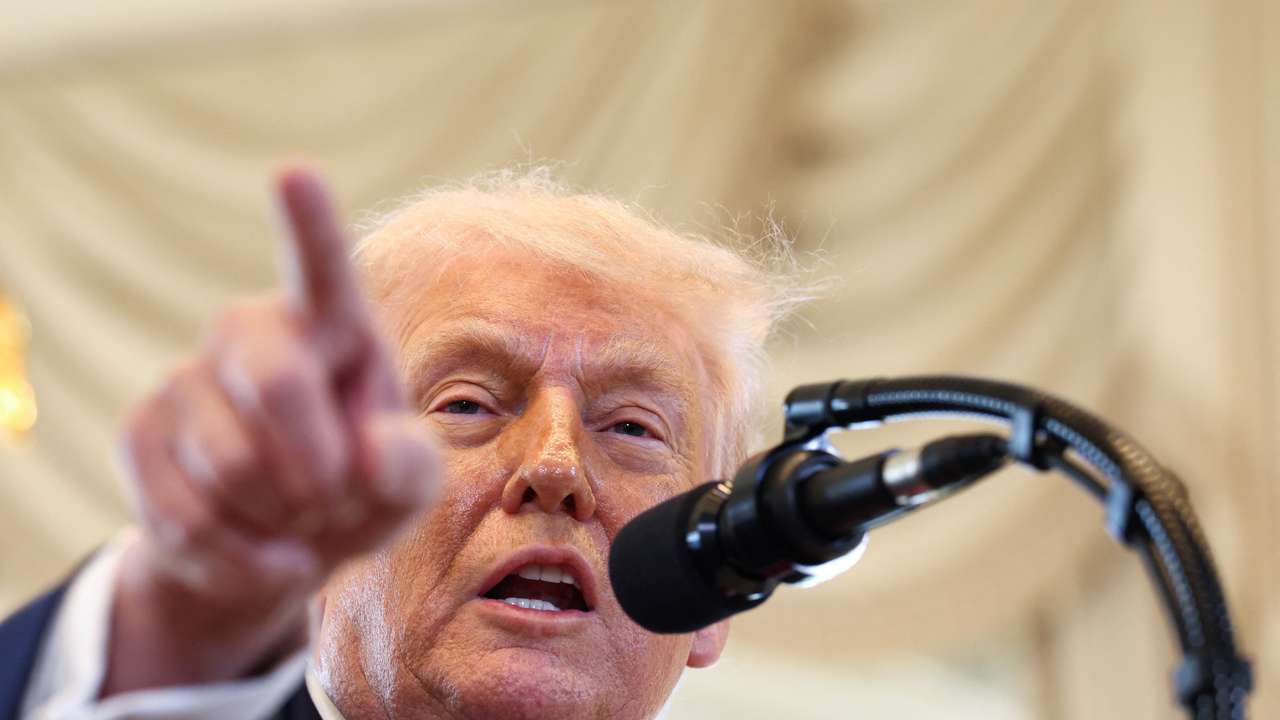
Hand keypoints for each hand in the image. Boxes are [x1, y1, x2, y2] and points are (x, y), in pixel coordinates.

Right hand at [103, 167, 439, 694]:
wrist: (281, 544)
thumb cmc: (360, 489)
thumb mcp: (407, 484)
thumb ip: (411, 466)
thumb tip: (370, 456)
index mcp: (333, 323)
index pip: (322, 267)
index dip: (308, 223)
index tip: (294, 173)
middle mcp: (252, 332)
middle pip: (277, 382)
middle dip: (317, 465)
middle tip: (335, 498)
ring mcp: (186, 379)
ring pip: (231, 464)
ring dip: (280, 517)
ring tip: (296, 515)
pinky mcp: (140, 434)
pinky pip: (187, 516)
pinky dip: (242, 559)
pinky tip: (264, 553)